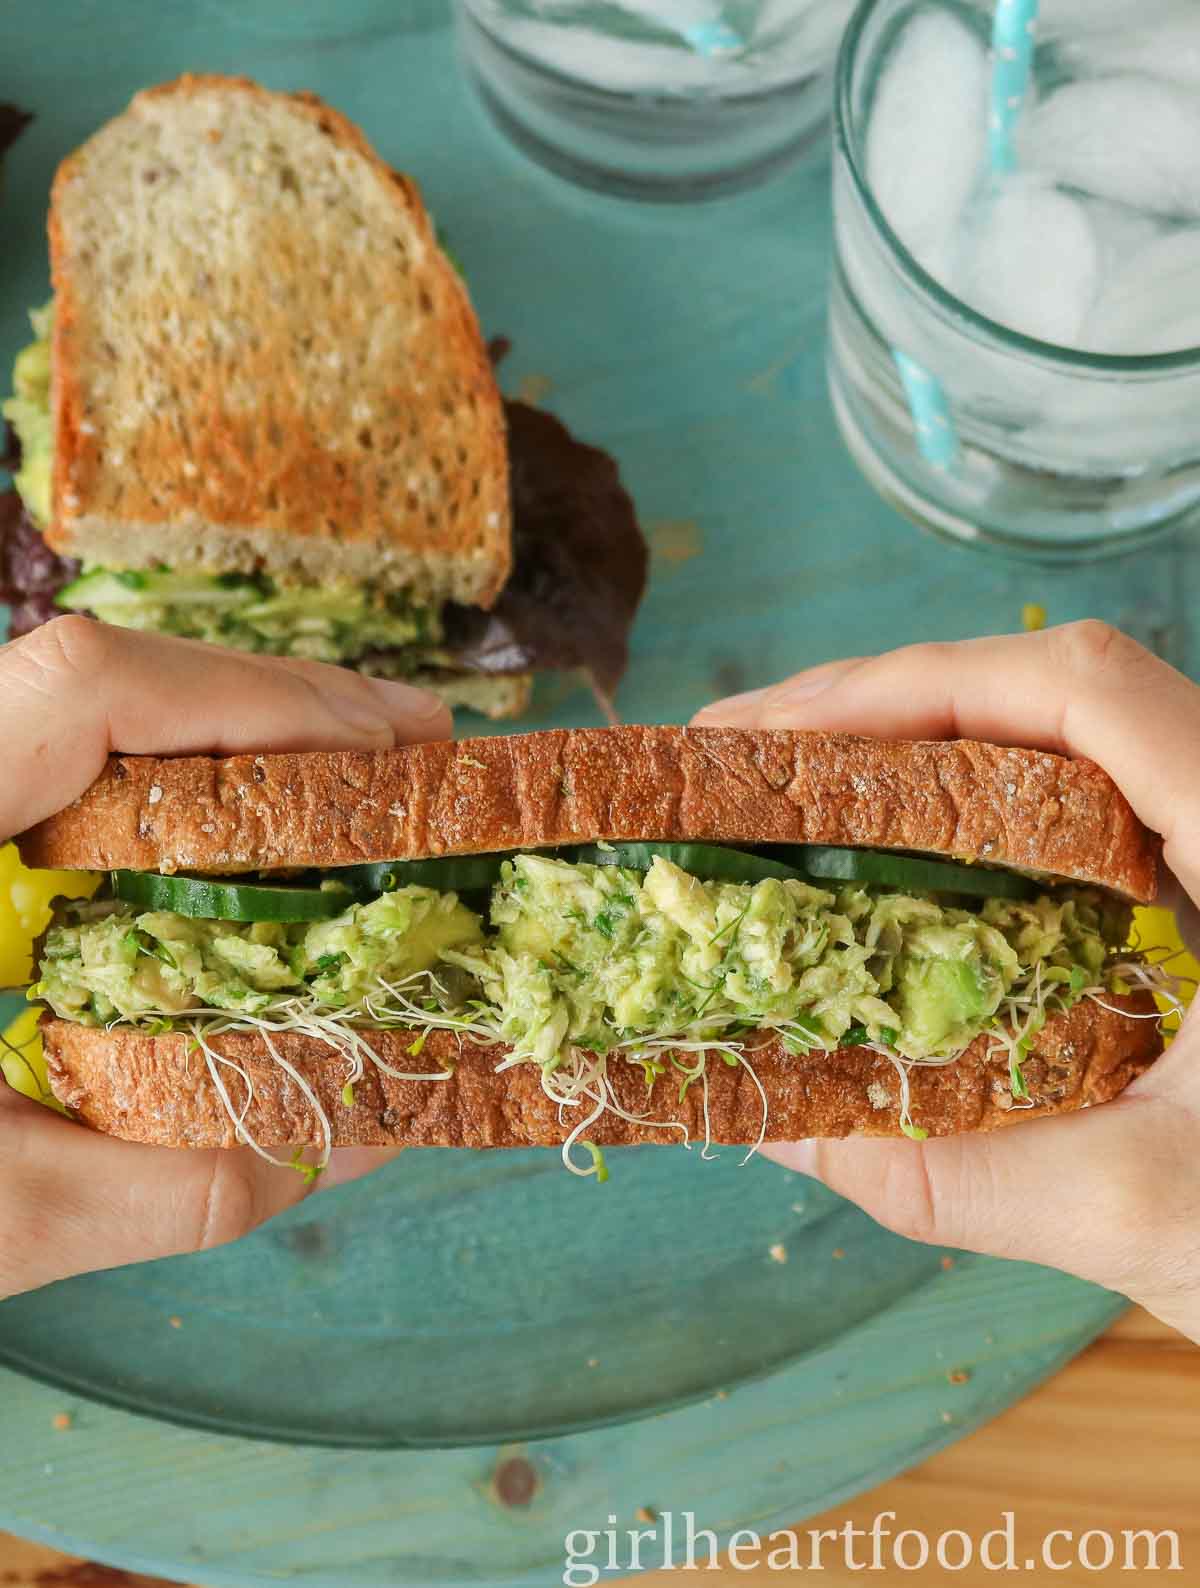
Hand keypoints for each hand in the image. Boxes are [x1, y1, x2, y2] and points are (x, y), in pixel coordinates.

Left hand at [0, 617, 450, 1298]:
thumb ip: (173, 1179)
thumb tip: (361, 1133)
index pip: (88, 689)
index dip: (258, 700)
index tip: (390, 748)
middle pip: (114, 679)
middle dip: (279, 714)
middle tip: (418, 762)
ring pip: (96, 718)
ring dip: (236, 744)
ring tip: (362, 790)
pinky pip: (72, 777)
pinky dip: (177, 793)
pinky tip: (249, 842)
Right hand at [694, 622, 1199, 1340]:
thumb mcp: (1145, 1216)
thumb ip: (952, 1175)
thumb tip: (769, 1126)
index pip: (1085, 690)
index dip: (920, 686)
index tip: (784, 736)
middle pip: (1054, 694)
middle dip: (885, 709)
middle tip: (744, 758)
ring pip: (1063, 744)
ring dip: (919, 750)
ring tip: (790, 791)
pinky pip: (1076, 810)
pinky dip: (966, 811)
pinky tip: (892, 856)